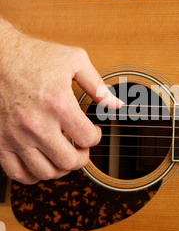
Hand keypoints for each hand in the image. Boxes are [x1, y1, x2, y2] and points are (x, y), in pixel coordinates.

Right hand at [0, 17, 120, 183]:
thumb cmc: (33, 56)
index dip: (96, 137)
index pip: (87, 138)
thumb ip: (97, 84)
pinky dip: (34, 175)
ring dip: (61, 168)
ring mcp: (17, 136)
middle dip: (82, 157)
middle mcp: (37, 124)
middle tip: (81, 148)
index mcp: (58, 103)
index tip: (92, 131)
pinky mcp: (1, 141)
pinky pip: (18, 173)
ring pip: (46, 172)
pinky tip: (41, 163)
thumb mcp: (73, 60)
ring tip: (63, 156)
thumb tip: (116, 104)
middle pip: (69, 161)